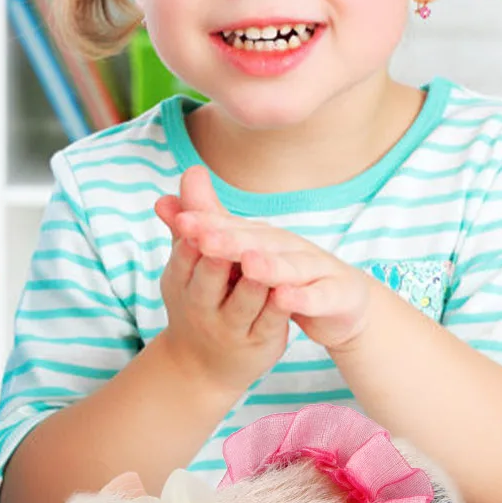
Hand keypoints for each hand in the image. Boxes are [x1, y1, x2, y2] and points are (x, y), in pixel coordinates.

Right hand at [152, 165, 289, 394]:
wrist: (204, 363)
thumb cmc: (199, 295)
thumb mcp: (192, 259)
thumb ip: (196, 215)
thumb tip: (192, 171)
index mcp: (179, 283)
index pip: (183, 259)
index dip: (189, 240)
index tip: (193, 219)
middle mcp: (200, 307)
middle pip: (207, 281)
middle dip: (214, 261)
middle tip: (220, 239)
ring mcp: (229, 328)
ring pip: (241, 303)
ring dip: (251, 284)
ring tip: (259, 263)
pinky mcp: (259, 342)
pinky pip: (269, 324)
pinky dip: (277, 309)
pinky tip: (287, 292)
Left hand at [163, 165, 372, 350]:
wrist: (339, 302)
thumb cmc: (283, 274)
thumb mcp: (243, 256)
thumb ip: (207, 229)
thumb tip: (162, 200)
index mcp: (261, 235)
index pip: (231, 227)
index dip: (207, 224)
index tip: (180, 222)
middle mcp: (287, 244)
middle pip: (258, 241)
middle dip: (232, 240)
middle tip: (205, 240)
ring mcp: (315, 267)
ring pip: (291, 265)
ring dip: (270, 265)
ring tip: (249, 265)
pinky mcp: (336, 292)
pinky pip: (319, 295)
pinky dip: (304, 297)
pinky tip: (286, 298)